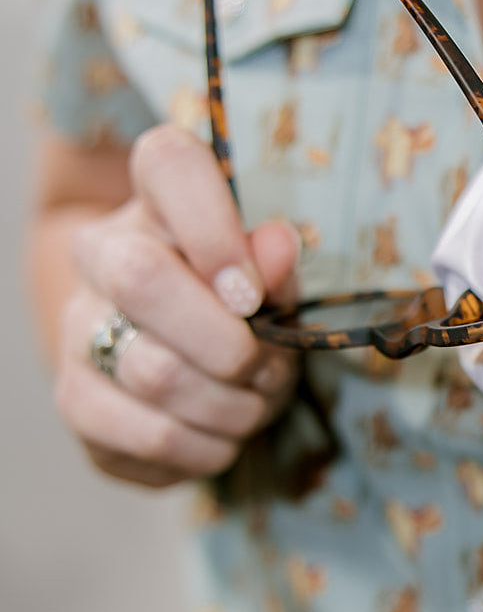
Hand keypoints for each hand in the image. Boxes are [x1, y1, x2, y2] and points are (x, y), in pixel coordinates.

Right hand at [53, 125, 300, 487]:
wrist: (176, 343)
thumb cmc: (239, 292)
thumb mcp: (269, 266)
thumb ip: (276, 256)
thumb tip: (277, 246)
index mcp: (157, 197)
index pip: (170, 163)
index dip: (214, 226)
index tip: (252, 293)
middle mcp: (100, 253)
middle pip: (142, 279)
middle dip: (229, 340)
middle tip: (268, 365)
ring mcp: (78, 328)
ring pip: (154, 373)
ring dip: (233, 404)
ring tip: (259, 400)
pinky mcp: (76, 401)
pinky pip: (147, 438)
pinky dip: (207, 448)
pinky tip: (226, 435)